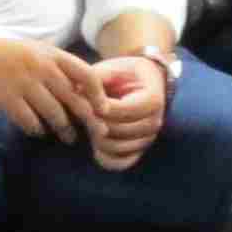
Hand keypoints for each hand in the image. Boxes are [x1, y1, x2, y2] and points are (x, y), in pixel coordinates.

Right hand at [0, 33, 105, 140]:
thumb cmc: (8, 55)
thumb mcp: (37, 52)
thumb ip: (60, 68)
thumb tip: (87, 92)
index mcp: (52, 55)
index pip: (87, 74)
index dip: (99, 94)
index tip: (104, 110)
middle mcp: (41, 68)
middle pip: (74, 99)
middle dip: (90, 119)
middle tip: (99, 132)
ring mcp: (23, 84)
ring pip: (55, 114)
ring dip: (65, 129)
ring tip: (69, 137)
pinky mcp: (6, 100)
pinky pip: (30, 122)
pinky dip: (37, 130)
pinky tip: (39, 132)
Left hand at [83, 54, 171, 171]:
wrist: (145, 84)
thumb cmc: (125, 74)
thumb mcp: (112, 68)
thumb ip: (95, 79)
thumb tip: (77, 94)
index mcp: (153, 99)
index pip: (120, 110)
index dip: (97, 106)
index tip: (84, 98)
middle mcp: (155, 122)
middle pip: (114, 130)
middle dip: (92, 121)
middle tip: (80, 110)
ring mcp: (148, 138)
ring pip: (113, 147)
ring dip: (94, 136)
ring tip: (88, 122)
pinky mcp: (140, 150)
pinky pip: (120, 163)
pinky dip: (104, 157)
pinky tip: (95, 144)